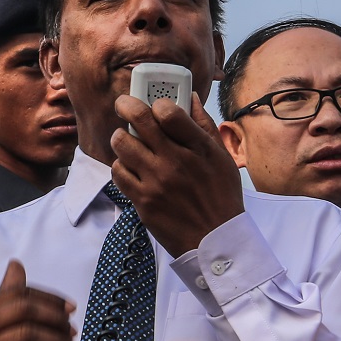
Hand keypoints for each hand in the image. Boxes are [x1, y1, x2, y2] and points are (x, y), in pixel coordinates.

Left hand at [111, 93, 244, 256]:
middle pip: (138, 120)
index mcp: (198, 149)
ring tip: (128, 140)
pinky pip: (118, 172)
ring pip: (121, 144)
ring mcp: (156, 182)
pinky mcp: (143, 202)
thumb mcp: (222, 158)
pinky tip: (131, 167)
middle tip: (124, 105)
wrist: (215, 242)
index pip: (168, 111)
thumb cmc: (221, 197)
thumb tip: (189, 98)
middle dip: (126, 105)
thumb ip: (203, 125)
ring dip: (122, 138)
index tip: (155, 105)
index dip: (157, 102)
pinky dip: (121, 166)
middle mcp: (175, 162)